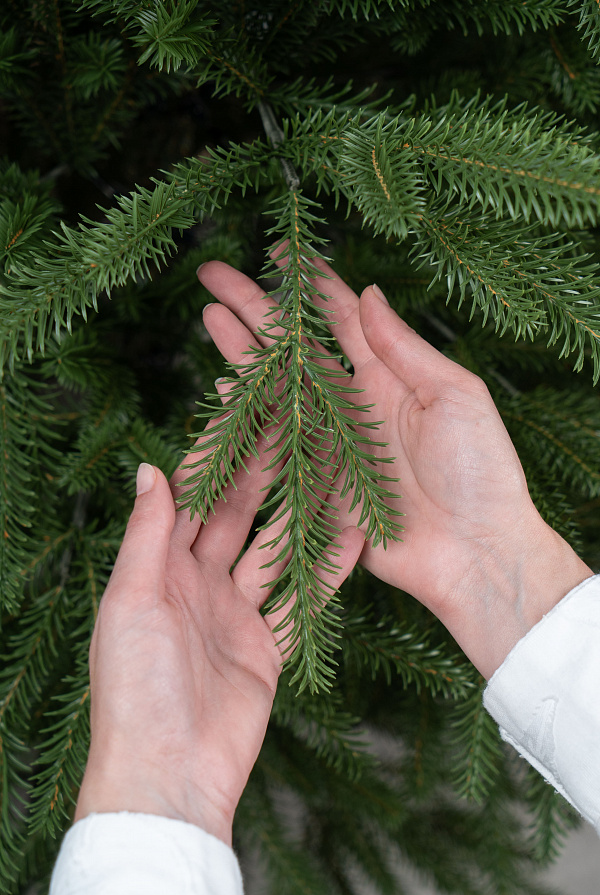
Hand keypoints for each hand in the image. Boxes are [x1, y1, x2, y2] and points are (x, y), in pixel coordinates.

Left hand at [75, 428, 362, 843]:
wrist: (169, 774)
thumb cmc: (135, 688)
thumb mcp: (132, 601)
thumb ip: (148, 535)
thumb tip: (152, 469)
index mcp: (157, 570)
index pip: (191, 499)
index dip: (217, 457)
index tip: (245, 414)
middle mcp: (196, 585)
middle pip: (236, 517)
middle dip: (264, 474)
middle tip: (296, 431)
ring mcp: (233, 616)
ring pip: (274, 552)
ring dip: (301, 515)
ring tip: (332, 472)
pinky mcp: (265, 647)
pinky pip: (300, 599)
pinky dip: (325, 571)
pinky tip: (352, 538)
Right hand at [198, 260, 591, 677]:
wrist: (475, 553)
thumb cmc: (480, 472)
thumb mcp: (455, 396)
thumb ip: (405, 348)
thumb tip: (369, 293)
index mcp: (391, 377)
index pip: (341, 319)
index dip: (309, 286)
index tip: (279, 254)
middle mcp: (355, 404)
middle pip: (296, 348)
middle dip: (257, 310)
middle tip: (216, 277)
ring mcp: (332, 443)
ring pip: (277, 388)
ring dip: (244, 353)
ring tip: (210, 318)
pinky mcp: (318, 483)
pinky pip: (275, 443)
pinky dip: (248, 415)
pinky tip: (223, 389)